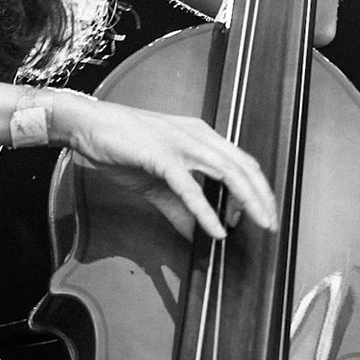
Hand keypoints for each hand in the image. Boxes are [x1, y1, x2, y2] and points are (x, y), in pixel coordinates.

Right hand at [51, 92, 276, 240]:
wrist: (88, 125)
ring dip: (247, 200)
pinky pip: (190, 188)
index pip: (241, 161)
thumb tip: (198, 235)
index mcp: (200, 136)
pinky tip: (216, 229)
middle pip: (244, 166)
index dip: (256, 188)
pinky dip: (206, 210)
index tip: (258, 214)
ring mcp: (181, 144)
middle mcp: (197, 135)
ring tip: (257, 223)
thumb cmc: (120, 145)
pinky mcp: (162, 156)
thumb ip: (180, 208)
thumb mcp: (157, 182)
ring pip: (227, 172)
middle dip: (262, 196)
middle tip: (271, 223)